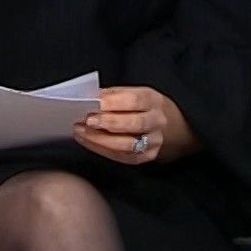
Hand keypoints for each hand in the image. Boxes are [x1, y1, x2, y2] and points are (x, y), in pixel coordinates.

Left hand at [72, 86, 192, 164]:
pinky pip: (121, 156)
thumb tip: (88, 97)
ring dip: (100, 139)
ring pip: (127, 144)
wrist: (170, 127)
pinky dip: (101, 149)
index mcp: (153, 100)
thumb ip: (112, 95)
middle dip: (108, 122)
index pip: (135, 100)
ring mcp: (153, 141)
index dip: (113, 102)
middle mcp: (157, 121)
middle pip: (134, 124)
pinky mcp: (145, 156)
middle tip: (87, 120)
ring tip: (81, 131)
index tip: (94, 102)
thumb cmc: (143, 107)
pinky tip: (87, 141)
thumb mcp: (133, 93)